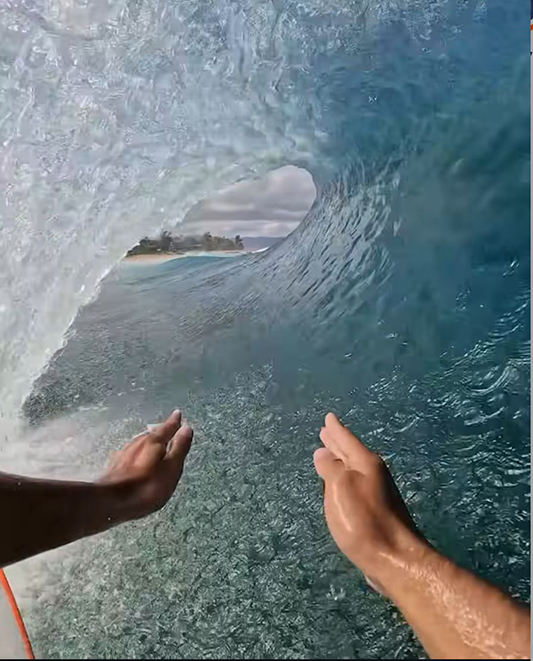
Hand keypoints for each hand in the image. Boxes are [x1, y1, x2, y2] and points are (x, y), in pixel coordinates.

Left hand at [100, 410, 192, 520]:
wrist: (109, 502)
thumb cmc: (146, 487)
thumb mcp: (171, 469)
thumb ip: (179, 448)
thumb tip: (187, 428)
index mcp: (153, 442)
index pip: (167, 427)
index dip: (174, 422)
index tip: (178, 414)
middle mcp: (138, 443)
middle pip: (153, 433)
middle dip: (162, 431)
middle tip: (169, 428)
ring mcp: (125, 453)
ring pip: (141, 442)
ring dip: (149, 441)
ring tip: (156, 442)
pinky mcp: (115, 465)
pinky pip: (132, 452)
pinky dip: (139, 452)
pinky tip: (137, 457)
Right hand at [314, 413, 423, 585]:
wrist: (395, 558)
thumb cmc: (364, 520)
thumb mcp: (340, 488)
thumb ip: (330, 468)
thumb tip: (323, 453)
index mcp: (366, 464)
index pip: (347, 440)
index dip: (336, 429)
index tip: (329, 417)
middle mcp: (374, 474)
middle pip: (351, 453)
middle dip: (338, 443)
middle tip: (326, 431)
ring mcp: (377, 493)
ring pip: (354, 469)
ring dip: (341, 460)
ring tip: (330, 454)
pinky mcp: (377, 512)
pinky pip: (356, 485)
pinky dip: (345, 478)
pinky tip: (341, 485)